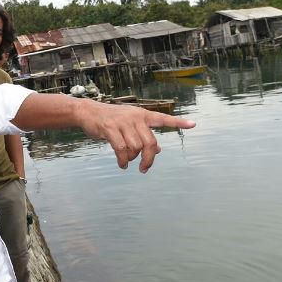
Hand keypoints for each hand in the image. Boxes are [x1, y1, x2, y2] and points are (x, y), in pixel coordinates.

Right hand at [77, 101, 194, 172]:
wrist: (87, 112)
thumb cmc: (110, 119)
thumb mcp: (129, 124)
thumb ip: (144, 135)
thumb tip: (159, 150)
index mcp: (142, 115)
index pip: (163, 119)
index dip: (178, 123)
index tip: (193, 124)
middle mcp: (135, 117)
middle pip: (150, 143)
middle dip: (148, 159)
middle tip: (144, 169)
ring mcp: (122, 122)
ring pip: (135, 148)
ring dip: (132, 159)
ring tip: (126, 162)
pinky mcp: (110, 128)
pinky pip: (121, 149)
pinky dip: (123, 160)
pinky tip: (122, 165)